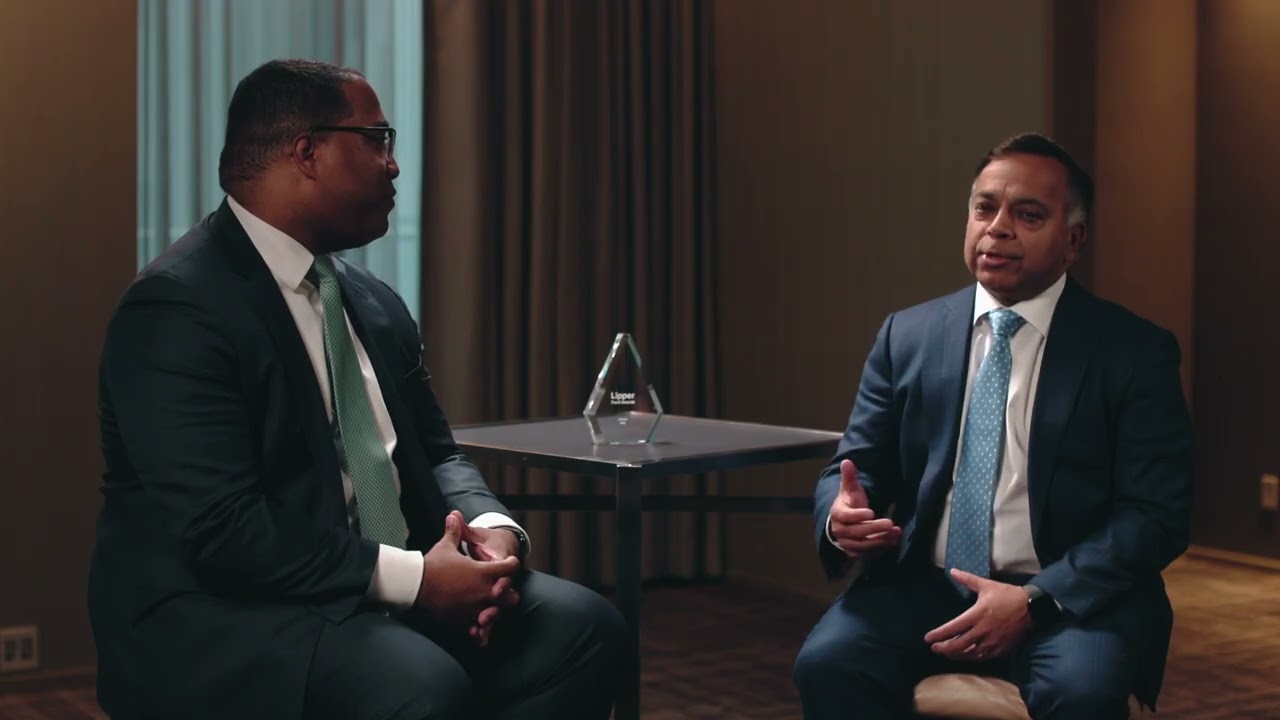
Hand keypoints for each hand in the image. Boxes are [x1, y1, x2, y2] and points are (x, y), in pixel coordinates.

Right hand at [416, 512, 520, 632]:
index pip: (511, 568)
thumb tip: (454, 515)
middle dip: (507, 592)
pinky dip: (479, 628)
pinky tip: (475, 625)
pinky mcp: (463, 623)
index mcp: (483, 573)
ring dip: (495, 610)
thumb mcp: (445, 547)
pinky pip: (479, 630)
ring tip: (486, 606)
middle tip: (498, 587)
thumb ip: (455, 532)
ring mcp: (475, 610)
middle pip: (511, 596)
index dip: (510, 564)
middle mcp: (484, 593)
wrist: (413, 588)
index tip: (506, 563)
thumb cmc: (431, 566)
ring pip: (498, 614)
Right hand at [828, 459, 901, 558]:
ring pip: (863, 545)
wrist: (844, 522)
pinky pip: (868, 552)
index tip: (871, 512)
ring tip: (895, 531)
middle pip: (856, 532)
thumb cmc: (849, 503)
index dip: (857, 515)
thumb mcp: (850, 489)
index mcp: (837, 514)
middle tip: (890, 522)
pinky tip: (893, 539)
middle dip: (874, 528)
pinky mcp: (856, 552)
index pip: (845, 516)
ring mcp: (847, 543)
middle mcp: (840, 531)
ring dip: (880, 540)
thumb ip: (849, 477)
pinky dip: (881, 547)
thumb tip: (847, 461)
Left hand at [923, 569, 1032, 660]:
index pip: (953, 627)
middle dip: (944, 648)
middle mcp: (982, 630)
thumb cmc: (1008, 595)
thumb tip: (952, 571)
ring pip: (970, 653)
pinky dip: (972, 658)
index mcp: (977, 614)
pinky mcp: (1001, 648)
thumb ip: (967, 579)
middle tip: (934, 648)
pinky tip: (966, 656)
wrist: (1032, 607)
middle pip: (958, 644)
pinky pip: (983, 657)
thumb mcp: (987, 585)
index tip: (928, 639)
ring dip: (956, 655)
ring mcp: (992, 641)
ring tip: (947, 653)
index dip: (939, 634)